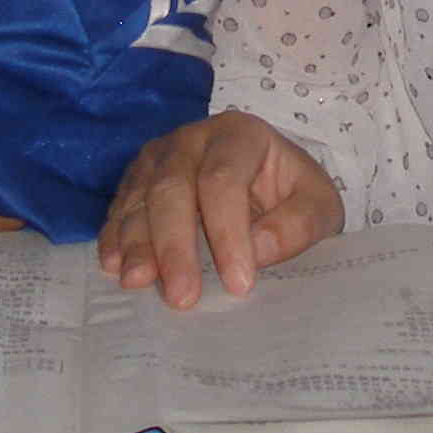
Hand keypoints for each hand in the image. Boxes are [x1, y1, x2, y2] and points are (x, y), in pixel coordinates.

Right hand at [98, 112, 341, 307]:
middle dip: (175, 245)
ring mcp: (158, 158)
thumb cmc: (292, 195)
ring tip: (137, 283)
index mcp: (241, 135)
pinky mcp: (137, 180)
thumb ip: (300, 224)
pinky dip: (115, 237)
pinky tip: (113, 266)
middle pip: (173, 188)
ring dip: (137, 244)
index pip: (224, 180)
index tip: (239, 284)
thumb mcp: (319, 206)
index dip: (228, 233)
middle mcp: (192, 139)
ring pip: (140, 198)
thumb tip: (259, 250)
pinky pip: (120, 207)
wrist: (268, 184)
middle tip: (182, 297)